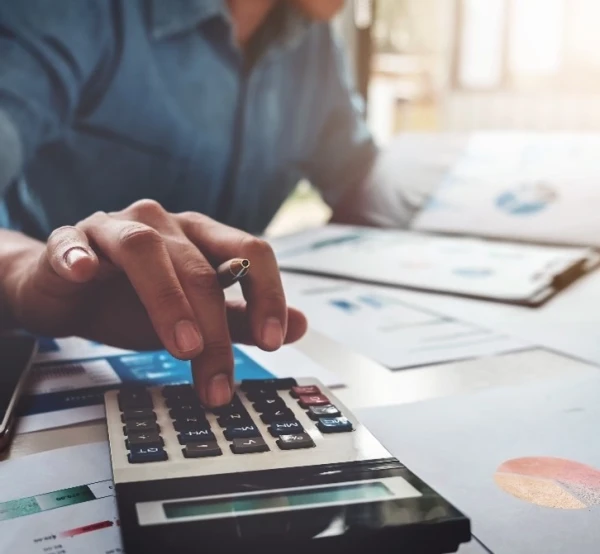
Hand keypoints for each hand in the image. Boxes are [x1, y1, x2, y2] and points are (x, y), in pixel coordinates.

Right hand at [7, 200, 306, 406]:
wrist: (68, 293)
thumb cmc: (133, 300)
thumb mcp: (195, 316)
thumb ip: (243, 319)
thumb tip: (300, 326)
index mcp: (200, 237)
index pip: (250, 252)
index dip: (267, 294)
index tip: (273, 341)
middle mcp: (162, 225)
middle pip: (199, 268)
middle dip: (215, 330)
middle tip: (219, 381)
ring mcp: (113, 229)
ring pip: (145, 250)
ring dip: (167, 299)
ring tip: (183, 346)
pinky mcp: (67, 242)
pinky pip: (71, 245)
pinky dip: (78, 257)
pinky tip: (84, 273)